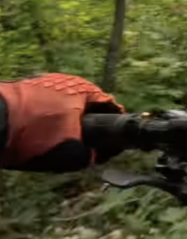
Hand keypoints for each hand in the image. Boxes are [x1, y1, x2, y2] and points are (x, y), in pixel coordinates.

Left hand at [0, 73, 123, 171]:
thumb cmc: (32, 133)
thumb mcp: (70, 153)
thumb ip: (89, 155)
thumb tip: (92, 156)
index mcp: (84, 90)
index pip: (110, 107)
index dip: (112, 129)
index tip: (110, 146)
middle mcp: (65, 81)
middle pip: (85, 108)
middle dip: (85, 127)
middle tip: (81, 148)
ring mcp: (41, 84)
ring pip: (62, 109)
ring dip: (62, 125)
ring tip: (53, 145)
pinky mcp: (21, 91)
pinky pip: (41, 110)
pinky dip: (42, 122)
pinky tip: (35, 137)